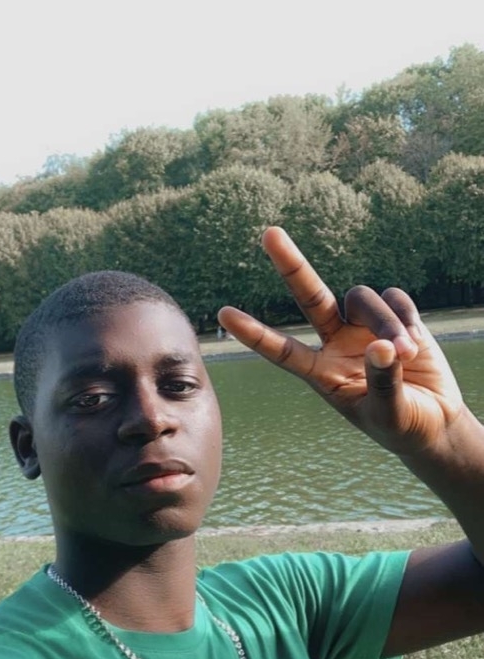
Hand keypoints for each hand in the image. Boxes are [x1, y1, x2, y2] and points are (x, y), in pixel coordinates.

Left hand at [218, 226, 463, 457]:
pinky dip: (405, 316)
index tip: (223, 315)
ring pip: (362, 299)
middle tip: (268, 233)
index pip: (282, 351)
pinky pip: (394, 298)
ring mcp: (364, 326)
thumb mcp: (389, 413)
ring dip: (386, 322)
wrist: (434, 420)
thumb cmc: (402, 425)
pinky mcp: (395, 315)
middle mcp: (336, 342)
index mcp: (322, 373)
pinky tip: (417, 345)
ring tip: (407, 354)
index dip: (255, 333)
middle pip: (310, 297)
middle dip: (291, 265)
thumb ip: (383, 382)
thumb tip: (381, 346)